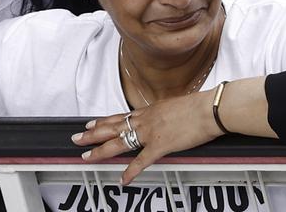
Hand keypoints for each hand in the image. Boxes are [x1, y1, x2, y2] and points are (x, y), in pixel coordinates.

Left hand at [71, 91, 222, 184]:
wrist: (208, 109)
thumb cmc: (197, 106)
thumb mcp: (174, 106)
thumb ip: (163, 114)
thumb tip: (161, 118)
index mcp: (147, 111)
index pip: (119, 117)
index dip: (102, 122)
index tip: (89, 124)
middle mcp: (144, 120)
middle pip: (112, 128)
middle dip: (92, 134)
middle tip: (76, 139)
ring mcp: (150, 133)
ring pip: (119, 142)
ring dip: (101, 150)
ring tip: (87, 156)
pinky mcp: (161, 146)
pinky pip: (141, 161)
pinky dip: (131, 171)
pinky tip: (122, 179)